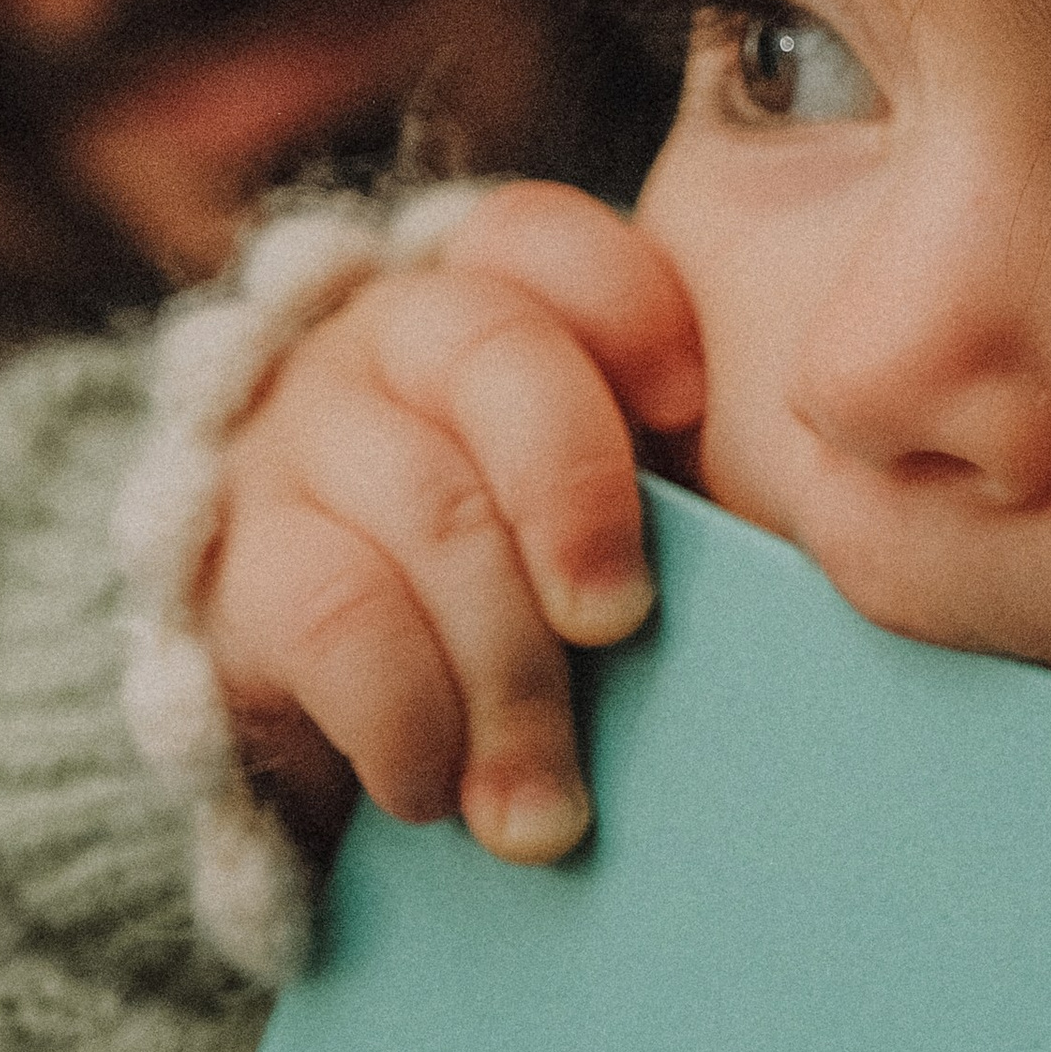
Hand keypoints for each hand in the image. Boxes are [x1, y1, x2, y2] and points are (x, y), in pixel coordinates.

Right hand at [199, 183, 702, 867]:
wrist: (300, 687)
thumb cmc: (506, 584)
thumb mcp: (580, 513)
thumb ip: (662, 483)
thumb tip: (816, 548)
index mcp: (485, 297)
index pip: (539, 238)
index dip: (624, 305)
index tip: (692, 406)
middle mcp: (381, 341)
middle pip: (494, 359)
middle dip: (576, 496)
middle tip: (621, 623)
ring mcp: (294, 442)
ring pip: (429, 512)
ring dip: (509, 676)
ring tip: (549, 812)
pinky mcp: (234, 562)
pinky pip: (335, 621)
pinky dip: (407, 720)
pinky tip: (437, 793)